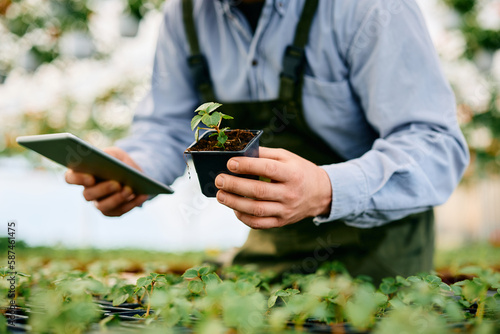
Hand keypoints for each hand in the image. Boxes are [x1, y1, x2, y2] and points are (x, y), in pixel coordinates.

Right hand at [65, 147, 148, 216]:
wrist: (134, 173)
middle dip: (103, 189)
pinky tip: (142, 195)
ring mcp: (99, 203)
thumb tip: (104, 158)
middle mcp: (88, 191)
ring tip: (130, 190)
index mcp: (82, 174)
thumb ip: (108, 155)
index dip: (78, 179)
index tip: (91, 177)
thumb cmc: (120, 161)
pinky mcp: (113, 211)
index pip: (70, 178)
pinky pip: (120, 211)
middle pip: (88, 194)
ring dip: (117, 199)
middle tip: (116, 184)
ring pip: (103, 206)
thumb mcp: (115, 154)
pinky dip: (132, 203)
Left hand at [215, 147, 331, 228]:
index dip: (247, 166)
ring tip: (220, 195)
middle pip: (258, 191)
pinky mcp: (282, 222)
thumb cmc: (298, 170)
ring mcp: (286, 210)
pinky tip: (234, 208)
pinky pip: (259, 223)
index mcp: (292, 173)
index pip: (268, 169)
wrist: (320, 194)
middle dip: (235, 185)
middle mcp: (290, 193)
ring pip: (257, 209)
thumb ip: (264, 154)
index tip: (230, 163)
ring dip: (234, 203)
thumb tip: (239, 153)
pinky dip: (243, 217)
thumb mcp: (287, 157)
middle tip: (219, 180)